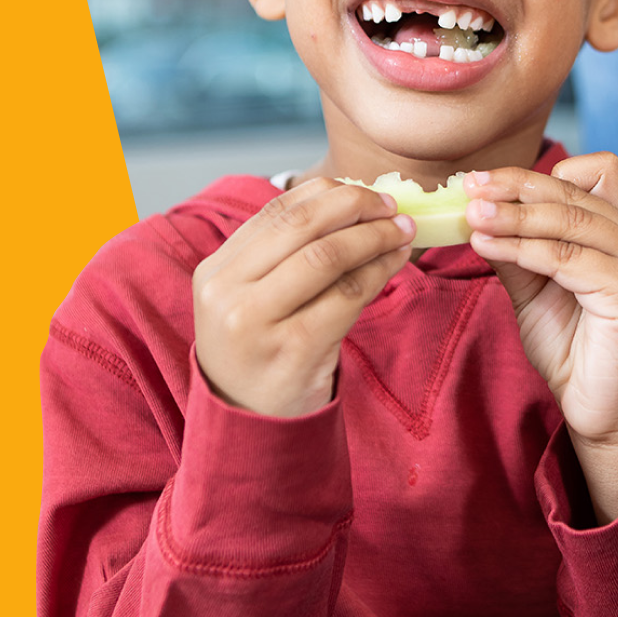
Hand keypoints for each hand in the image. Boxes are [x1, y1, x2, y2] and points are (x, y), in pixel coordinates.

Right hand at [193, 179, 414, 416]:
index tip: (367, 192)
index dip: (329, 194)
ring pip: (327, 256)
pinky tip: (396, 262)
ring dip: (374, 237)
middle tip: (392, 207)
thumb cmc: (263, 350)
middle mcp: (227, 293)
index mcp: (215, 271)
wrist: (251, 425)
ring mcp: (257, 323)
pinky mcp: (294, 349)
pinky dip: (379, 271)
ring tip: (402, 231)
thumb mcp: (253, 298)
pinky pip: (347, 295)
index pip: (277, 211)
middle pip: (303, 226)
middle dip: (356, 206)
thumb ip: (285, 254)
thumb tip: (354, 200)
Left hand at [464, 152, 617, 522]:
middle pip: (571, 192)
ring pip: (566, 220)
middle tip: (469, 187)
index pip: (589, 173)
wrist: (600, 411)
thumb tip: (475, 212)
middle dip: (514, 187)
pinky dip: (521, 248)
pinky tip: (487, 247)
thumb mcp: (535, 287)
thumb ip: (516, 248)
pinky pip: (565, 257)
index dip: (535, 173)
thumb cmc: (573, 350)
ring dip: (512, 215)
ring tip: (472, 216)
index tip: (483, 180)